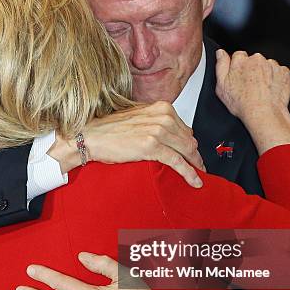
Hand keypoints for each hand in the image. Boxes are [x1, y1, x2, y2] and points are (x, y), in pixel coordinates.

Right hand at [48, 102, 204, 187]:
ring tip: (198, 176)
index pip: (186, 129)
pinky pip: (178, 162)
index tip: (193, 154)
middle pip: (190, 141)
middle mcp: (163, 117)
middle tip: (199, 167)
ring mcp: (158, 131)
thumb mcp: (139, 117)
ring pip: (187, 151)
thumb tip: (173, 134)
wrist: (91, 136)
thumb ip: (157, 122)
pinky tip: (195, 181)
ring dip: (195, 166)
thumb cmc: (110, 129)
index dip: (190, 144)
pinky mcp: (153, 147)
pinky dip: (190, 173)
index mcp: (162, 108)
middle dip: (195, 156)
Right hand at [215, 49, 289, 153]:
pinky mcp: (284, 72)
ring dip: (264, 74)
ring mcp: (272, 65)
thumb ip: (221, 65)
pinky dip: (275, 79)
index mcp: (241, 61)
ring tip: (260, 90)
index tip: (239, 77)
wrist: (264, 113)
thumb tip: (220, 53)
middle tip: (249, 86)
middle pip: (253, 60)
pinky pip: (278, 72)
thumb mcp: (221, 86)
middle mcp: (257, 59)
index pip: (238, 56)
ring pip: (266, 65)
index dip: (238, 67)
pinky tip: (270, 90)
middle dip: (251, 70)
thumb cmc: (242, 103)